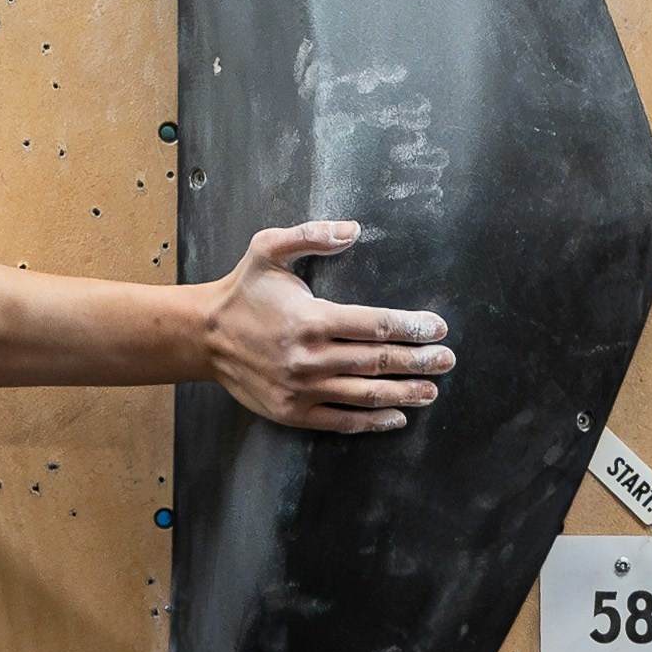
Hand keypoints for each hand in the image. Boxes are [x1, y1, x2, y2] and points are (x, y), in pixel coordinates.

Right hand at [197, 222, 452, 432]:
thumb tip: (353, 229)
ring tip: (431, 391)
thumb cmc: (242, 291)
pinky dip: (372, 421)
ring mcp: (302, 389)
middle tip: (447, 361)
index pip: (375, 325)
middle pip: (377, 362)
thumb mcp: (267, 249)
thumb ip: (310, 235)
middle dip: (418, 361)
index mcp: (311, 319)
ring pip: (365, 394)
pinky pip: (341, 421)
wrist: (204, 336)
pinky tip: (396, 416)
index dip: (411, 327)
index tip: (437, 328)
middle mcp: (310, 357)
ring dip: (404, 394)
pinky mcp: (293, 411)